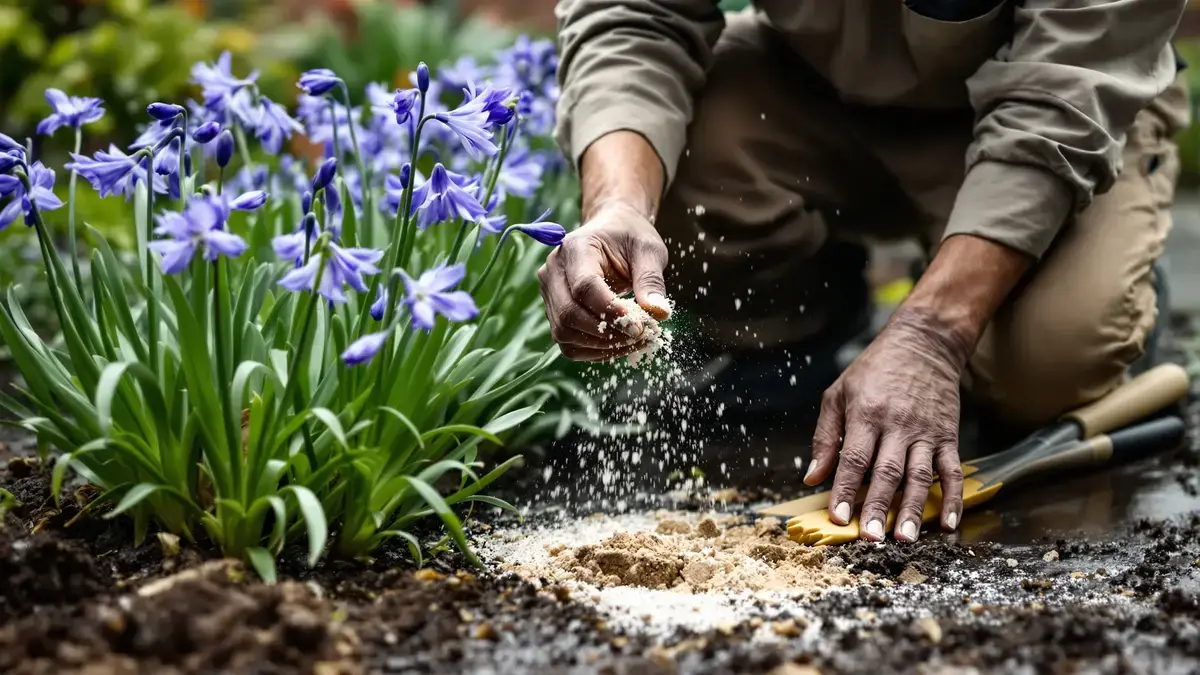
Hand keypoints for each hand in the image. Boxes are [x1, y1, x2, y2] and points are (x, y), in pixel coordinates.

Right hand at [537, 202, 671, 360]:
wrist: (610, 231)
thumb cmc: (629, 237)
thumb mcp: (648, 250)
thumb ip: (651, 280)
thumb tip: (660, 313)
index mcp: (576, 247)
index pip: (585, 287)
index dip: (611, 312)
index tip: (640, 327)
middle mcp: (553, 270)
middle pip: (569, 314)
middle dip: (607, 333)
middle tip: (642, 336)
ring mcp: (549, 293)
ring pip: (565, 333)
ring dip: (601, 346)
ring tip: (634, 341)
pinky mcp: (553, 311)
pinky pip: (567, 343)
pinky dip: (594, 351)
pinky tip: (619, 344)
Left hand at [803, 310, 968, 542]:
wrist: (923, 343)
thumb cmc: (874, 370)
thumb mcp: (838, 394)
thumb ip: (825, 437)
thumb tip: (812, 477)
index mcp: (866, 414)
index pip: (853, 459)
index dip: (845, 490)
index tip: (838, 517)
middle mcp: (897, 425)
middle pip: (886, 472)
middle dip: (877, 508)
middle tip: (870, 540)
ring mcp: (926, 432)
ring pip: (920, 476)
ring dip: (913, 510)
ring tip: (906, 539)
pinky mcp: (948, 436)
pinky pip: (952, 471)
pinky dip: (953, 498)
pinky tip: (949, 523)